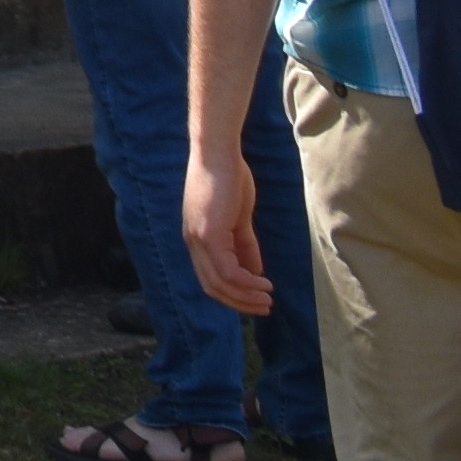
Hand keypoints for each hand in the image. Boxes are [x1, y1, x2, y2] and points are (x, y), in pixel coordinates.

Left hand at [182, 138, 271, 316]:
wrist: (219, 152)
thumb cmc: (229, 178)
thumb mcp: (238, 217)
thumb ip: (244, 244)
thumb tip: (255, 272)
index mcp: (196, 238)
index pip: (210, 278)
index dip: (232, 294)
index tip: (255, 300)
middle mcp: (192, 242)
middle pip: (212, 286)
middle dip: (239, 302)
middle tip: (264, 308)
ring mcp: (198, 239)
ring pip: (219, 283)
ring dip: (245, 296)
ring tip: (268, 299)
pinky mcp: (209, 234)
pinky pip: (227, 270)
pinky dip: (246, 282)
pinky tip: (263, 283)